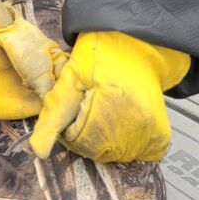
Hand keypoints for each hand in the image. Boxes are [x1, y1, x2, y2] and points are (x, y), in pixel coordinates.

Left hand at [30, 31, 189, 162]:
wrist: (136, 45)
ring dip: (105, 138)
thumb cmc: (100, 56)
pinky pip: (137, 153)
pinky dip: (126, 141)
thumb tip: (38, 152)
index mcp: (110, 111)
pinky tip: (123, 118)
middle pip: (95, 151)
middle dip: (86, 131)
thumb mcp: (70, 77)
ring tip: (108, 107)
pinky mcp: (160, 138)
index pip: (77, 141)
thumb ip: (54, 113)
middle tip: (91, 101)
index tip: (75, 102)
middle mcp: (135, 129)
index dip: (69, 123)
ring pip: (114, 154)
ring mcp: (150, 136)